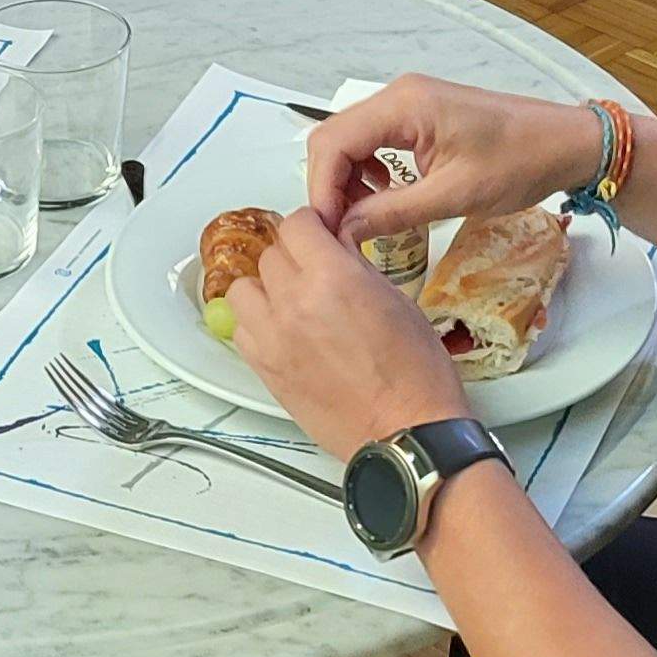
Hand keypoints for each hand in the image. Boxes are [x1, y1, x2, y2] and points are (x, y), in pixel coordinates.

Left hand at [226, 210, 473, 461]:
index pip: (296, 224)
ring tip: (293, 301)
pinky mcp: (265, 370)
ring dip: (267, 288)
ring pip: (244, 289)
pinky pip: (240, 330)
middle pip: (271, 254)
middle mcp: (295, 304)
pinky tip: (282, 331)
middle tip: (316, 270)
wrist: (407, 432)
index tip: (320, 235)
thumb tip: (336, 246)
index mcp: (333, 278)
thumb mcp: (398, 300)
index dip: (311, 226)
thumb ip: (357, 266)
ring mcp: (274, 338)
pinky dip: (256, 324)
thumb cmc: (416, 376)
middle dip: (294, 256)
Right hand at [304, 75, 604, 245]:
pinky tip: (387, 195)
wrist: (566, 142)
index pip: (333, 143)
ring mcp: (409, 102)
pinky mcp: (420, 115)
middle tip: (340, 230)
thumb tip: (344, 233)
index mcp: (404, 106)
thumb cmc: (519, 163)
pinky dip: (369, 170)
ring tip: (363, 218)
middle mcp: (399, 95)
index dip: (321, 189)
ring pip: (352, 140)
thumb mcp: (454, 196)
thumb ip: (393, 213)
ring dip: (348, 178)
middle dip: (330, 185)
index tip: (327, 231)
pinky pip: (375, 139)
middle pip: (334, 137)